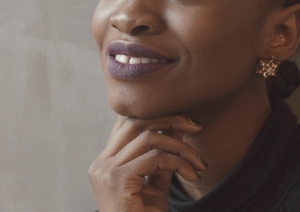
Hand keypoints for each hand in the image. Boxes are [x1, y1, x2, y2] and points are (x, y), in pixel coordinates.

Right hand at [89, 115, 206, 211]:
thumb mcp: (156, 182)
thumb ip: (164, 156)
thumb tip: (179, 128)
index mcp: (105, 162)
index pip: (128, 124)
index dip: (157, 116)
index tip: (185, 122)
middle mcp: (101, 163)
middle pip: (136, 123)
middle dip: (170, 119)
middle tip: (196, 126)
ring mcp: (106, 170)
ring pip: (148, 138)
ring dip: (180, 146)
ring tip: (198, 163)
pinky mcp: (118, 180)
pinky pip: (155, 158)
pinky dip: (178, 162)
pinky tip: (191, 174)